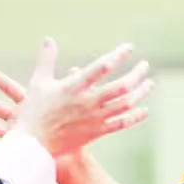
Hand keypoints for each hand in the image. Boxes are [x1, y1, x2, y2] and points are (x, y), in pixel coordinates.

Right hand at [0, 38, 152, 157]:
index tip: (129, 47)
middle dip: (137, 74)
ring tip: (149, 83)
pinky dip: (135, 117)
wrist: (33, 144)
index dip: (118, 55)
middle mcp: (88, 102)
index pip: (102, 67)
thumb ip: (46, 59)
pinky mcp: (97, 132)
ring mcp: (95, 118)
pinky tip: (144, 110)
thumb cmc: (34, 111)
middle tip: (145, 66)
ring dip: (141, 93)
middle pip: (121, 86)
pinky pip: (121, 124)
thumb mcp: (39, 81)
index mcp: (74, 86)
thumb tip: (48, 38)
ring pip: (125, 104)